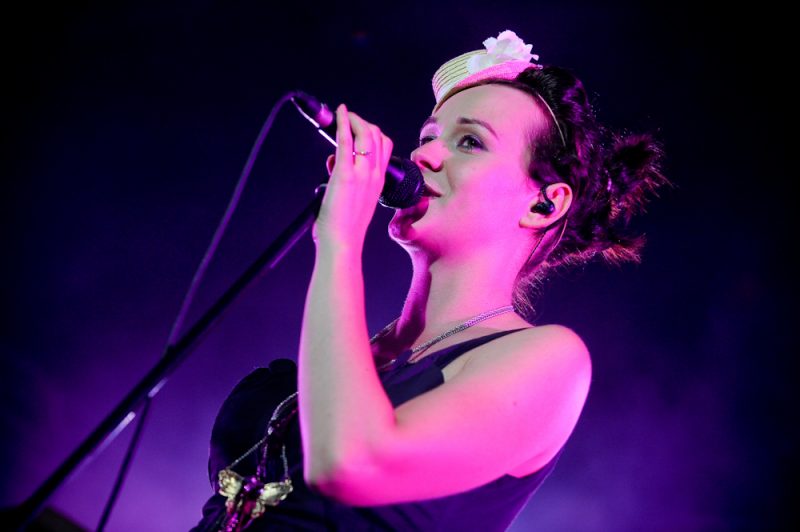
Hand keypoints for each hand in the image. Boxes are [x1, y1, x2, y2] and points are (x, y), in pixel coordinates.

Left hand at [312, 104, 392, 252]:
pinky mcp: (346, 175)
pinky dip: (343, 123)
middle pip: (377, 136)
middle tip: (349, 119)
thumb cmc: (345, 226)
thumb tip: (334, 160)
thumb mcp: (355, 199)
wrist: (343, 242)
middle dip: (362, 122)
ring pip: (365, 135)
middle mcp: (375, 174)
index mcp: (380, 180)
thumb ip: (349, 178)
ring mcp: (362, 174)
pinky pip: (346, 141)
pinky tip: (339, 113)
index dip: (373, 133)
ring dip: (354, 120)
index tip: (358, 129)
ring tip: (342, 114)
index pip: (385, 146)